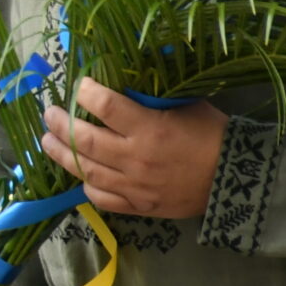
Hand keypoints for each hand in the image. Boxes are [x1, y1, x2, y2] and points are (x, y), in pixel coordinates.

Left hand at [40, 81, 227, 218]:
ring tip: (48, 141)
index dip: (86, 92)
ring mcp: (135, 186)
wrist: (237, 179)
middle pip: (86, 140)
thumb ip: (153, 97)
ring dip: (62, 155)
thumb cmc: (213, 135)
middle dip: (61, 124)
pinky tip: (79, 176)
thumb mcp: (187, 105)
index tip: (79, 85)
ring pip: (87, 171)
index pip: (105, 106)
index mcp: (150, 128)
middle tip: (49, 113)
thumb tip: (125, 79)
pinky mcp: (140, 206)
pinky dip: (87, 187)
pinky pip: (103, 199)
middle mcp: (137, 158)